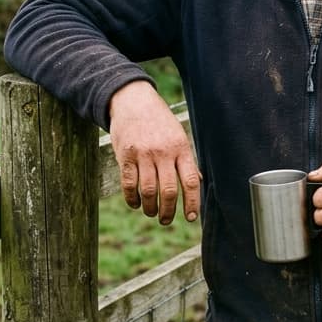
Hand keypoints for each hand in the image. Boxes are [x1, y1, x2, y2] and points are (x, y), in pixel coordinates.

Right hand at [108, 81, 199, 225]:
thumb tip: (196, 183)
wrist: (133, 101)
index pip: (190, 181)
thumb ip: (185, 159)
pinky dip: (132, 199)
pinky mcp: (125, 155)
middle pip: (168, 190)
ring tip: (151, 213)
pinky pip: (129, 184)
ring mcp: (143, 154)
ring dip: (150, 208)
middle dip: (168, 211)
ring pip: (148, 191)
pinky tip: (135, 203)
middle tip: (166, 220)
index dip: (192, 202)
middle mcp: (163, 152)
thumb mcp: (177, 136)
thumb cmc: (159, 122)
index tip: (191, 217)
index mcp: (181, 148)